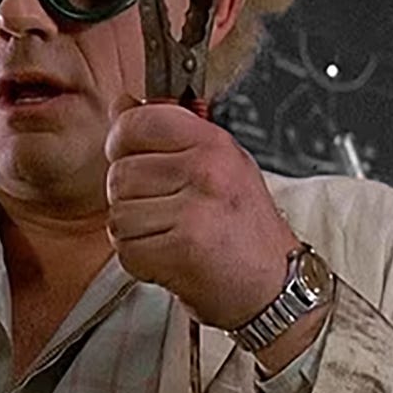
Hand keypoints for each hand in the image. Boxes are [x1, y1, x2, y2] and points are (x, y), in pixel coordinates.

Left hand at [104, 96, 297, 328]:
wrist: (273, 287)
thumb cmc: (243, 229)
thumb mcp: (216, 165)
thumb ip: (167, 133)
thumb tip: (121, 104)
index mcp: (214, 144)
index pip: (138, 121)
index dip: (123, 140)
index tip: (132, 155)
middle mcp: (206, 171)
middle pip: (120, 172)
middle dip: (132, 198)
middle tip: (166, 212)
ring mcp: (195, 210)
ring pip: (118, 213)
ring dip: (135, 232)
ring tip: (171, 236)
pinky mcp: (182, 249)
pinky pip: (127, 248)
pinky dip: (140, 260)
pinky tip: (170, 258)